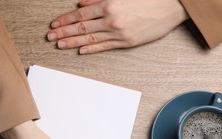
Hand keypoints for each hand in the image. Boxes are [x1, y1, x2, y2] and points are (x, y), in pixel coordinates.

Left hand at [47, 0, 188, 53]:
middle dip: (63, 32)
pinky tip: (80, 51)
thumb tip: (81, 3)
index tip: (54, 24)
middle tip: (50, 37)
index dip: (65, 20)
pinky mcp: (127, 43)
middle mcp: (111, 19)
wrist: (171, 6)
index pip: (80, 14)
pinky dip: (92, 49)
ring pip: (90, 39)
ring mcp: (118, 33)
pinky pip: (105, 47)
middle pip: (81, 28)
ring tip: (60, 45)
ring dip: (73, 42)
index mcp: (108, 4)